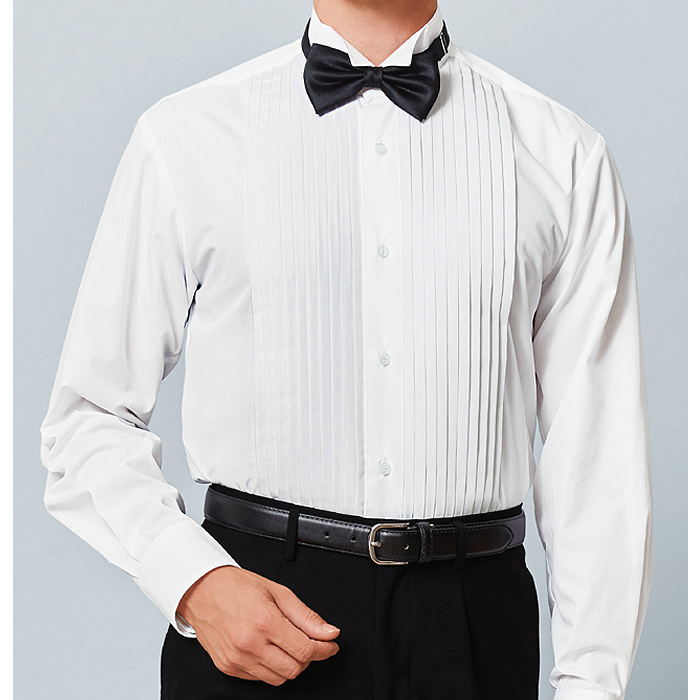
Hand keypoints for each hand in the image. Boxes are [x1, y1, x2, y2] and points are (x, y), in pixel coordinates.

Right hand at [176, 565, 340, 684]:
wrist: (202, 590)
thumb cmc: (237, 587)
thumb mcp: (278, 592)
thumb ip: (306, 616)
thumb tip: (328, 632)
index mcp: (265, 621)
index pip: (305, 649)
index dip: (324, 649)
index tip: (330, 644)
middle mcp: (250, 644)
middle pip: (295, 668)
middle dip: (308, 657)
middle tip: (308, 641)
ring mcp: (238, 659)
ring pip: (278, 678)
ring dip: (290, 664)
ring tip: (286, 644)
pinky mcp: (228, 667)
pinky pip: (259, 679)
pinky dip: (270, 668)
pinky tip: (269, 649)